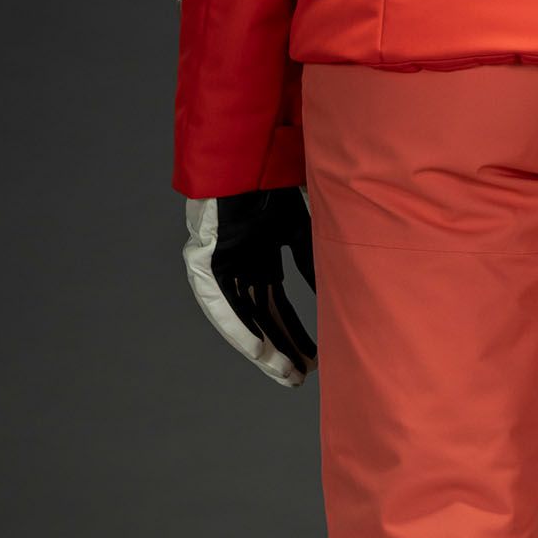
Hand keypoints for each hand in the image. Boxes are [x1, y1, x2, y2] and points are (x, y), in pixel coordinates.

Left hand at [183, 187, 316, 385]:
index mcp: (261, 260)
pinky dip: (239, 327)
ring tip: (284, 374)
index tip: (312, 361)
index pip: (276, 308)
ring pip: (243, 316)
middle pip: (261, 317)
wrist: (249, 159)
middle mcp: (240, 266)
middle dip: (281, 349)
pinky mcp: (202, 262)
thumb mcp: (302, 236)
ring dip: (264, 347)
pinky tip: (258, 351)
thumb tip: (335, 303)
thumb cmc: (276, 188)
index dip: (294, 335)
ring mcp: (221, 265)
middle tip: (298, 378)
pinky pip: (221, 302)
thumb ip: (313, 270)